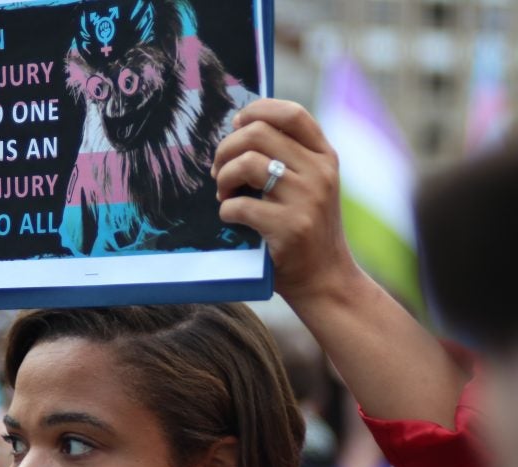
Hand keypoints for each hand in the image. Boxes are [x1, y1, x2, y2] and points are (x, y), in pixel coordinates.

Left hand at [212, 99, 358, 302]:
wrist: (325, 278)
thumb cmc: (305, 229)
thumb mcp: (310, 186)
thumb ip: (288, 157)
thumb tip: (238, 126)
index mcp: (325, 156)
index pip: (291, 113)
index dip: (256, 110)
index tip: (236, 125)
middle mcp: (320, 172)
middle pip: (258, 133)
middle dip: (226, 149)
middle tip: (218, 171)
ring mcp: (307, 199)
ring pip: (247, 163)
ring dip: (223, 178)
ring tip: (224, 194)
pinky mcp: (290, 227)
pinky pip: (240, 206)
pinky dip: (226, 211)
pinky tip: (232, 219)